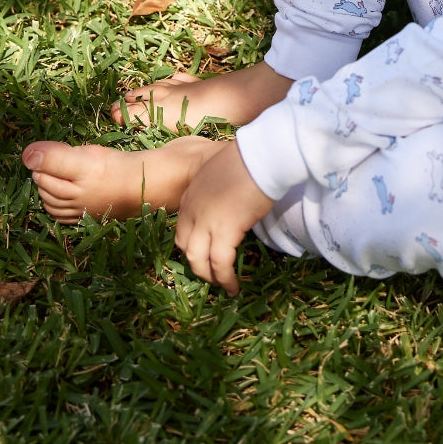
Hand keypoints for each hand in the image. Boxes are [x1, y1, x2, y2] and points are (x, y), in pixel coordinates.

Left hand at [174, 140, 274, 294]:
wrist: (260, 157)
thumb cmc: (248, 160)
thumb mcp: (221, 174)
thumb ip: (217, 191)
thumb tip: (231, 201)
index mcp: (191, 196)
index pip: (182, 228)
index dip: (191, 245)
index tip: (203, 255)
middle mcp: (192, 211)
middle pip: (185, 247)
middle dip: (196, 264)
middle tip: (211, 274)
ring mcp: (206, 222)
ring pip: (198, 260)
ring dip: (209, 276)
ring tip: (222, 285)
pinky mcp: (224, 232)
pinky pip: (220, 264)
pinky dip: (225, 278)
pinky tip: (233, 287)